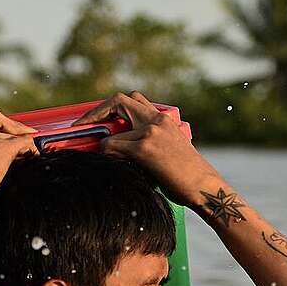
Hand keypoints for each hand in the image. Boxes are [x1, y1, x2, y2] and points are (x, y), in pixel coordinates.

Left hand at [74, 91, 221, 207]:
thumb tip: (123, 149)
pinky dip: (105, 153)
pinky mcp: (145, 149)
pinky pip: (113, 146)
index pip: (134, 99)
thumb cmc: (188, 175)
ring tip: (95, 155)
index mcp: (164, 119)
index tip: (98, 119)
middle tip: (82, 127)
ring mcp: (150, 132)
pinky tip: (106, 162)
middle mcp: (156, 120)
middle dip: (95, 112)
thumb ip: (151, 142)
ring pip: (112, 128)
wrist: (204, 186)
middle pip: (118, 101)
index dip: (111, 106)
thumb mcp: (171, 149)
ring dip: (100, 142)